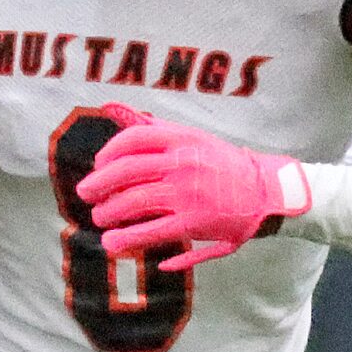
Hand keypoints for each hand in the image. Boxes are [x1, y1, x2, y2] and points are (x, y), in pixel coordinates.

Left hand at [76, 113, 309, 271]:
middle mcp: (183, 163)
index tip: (99, 165)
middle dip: (98, 185)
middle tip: (86, 195)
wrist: (265, 191)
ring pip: (133, 203)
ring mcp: (187, 194)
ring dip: (109, 214)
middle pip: (126, 172)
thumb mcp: (192, 137)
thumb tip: (111, 109)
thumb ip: (153, 127)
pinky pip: (153, 232)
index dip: (108, 154)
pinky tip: (117, 243)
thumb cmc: (222, 163)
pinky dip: (131, 240)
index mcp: (182, 138)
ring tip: (100, 220)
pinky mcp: (193, 223)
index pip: (133, 139)